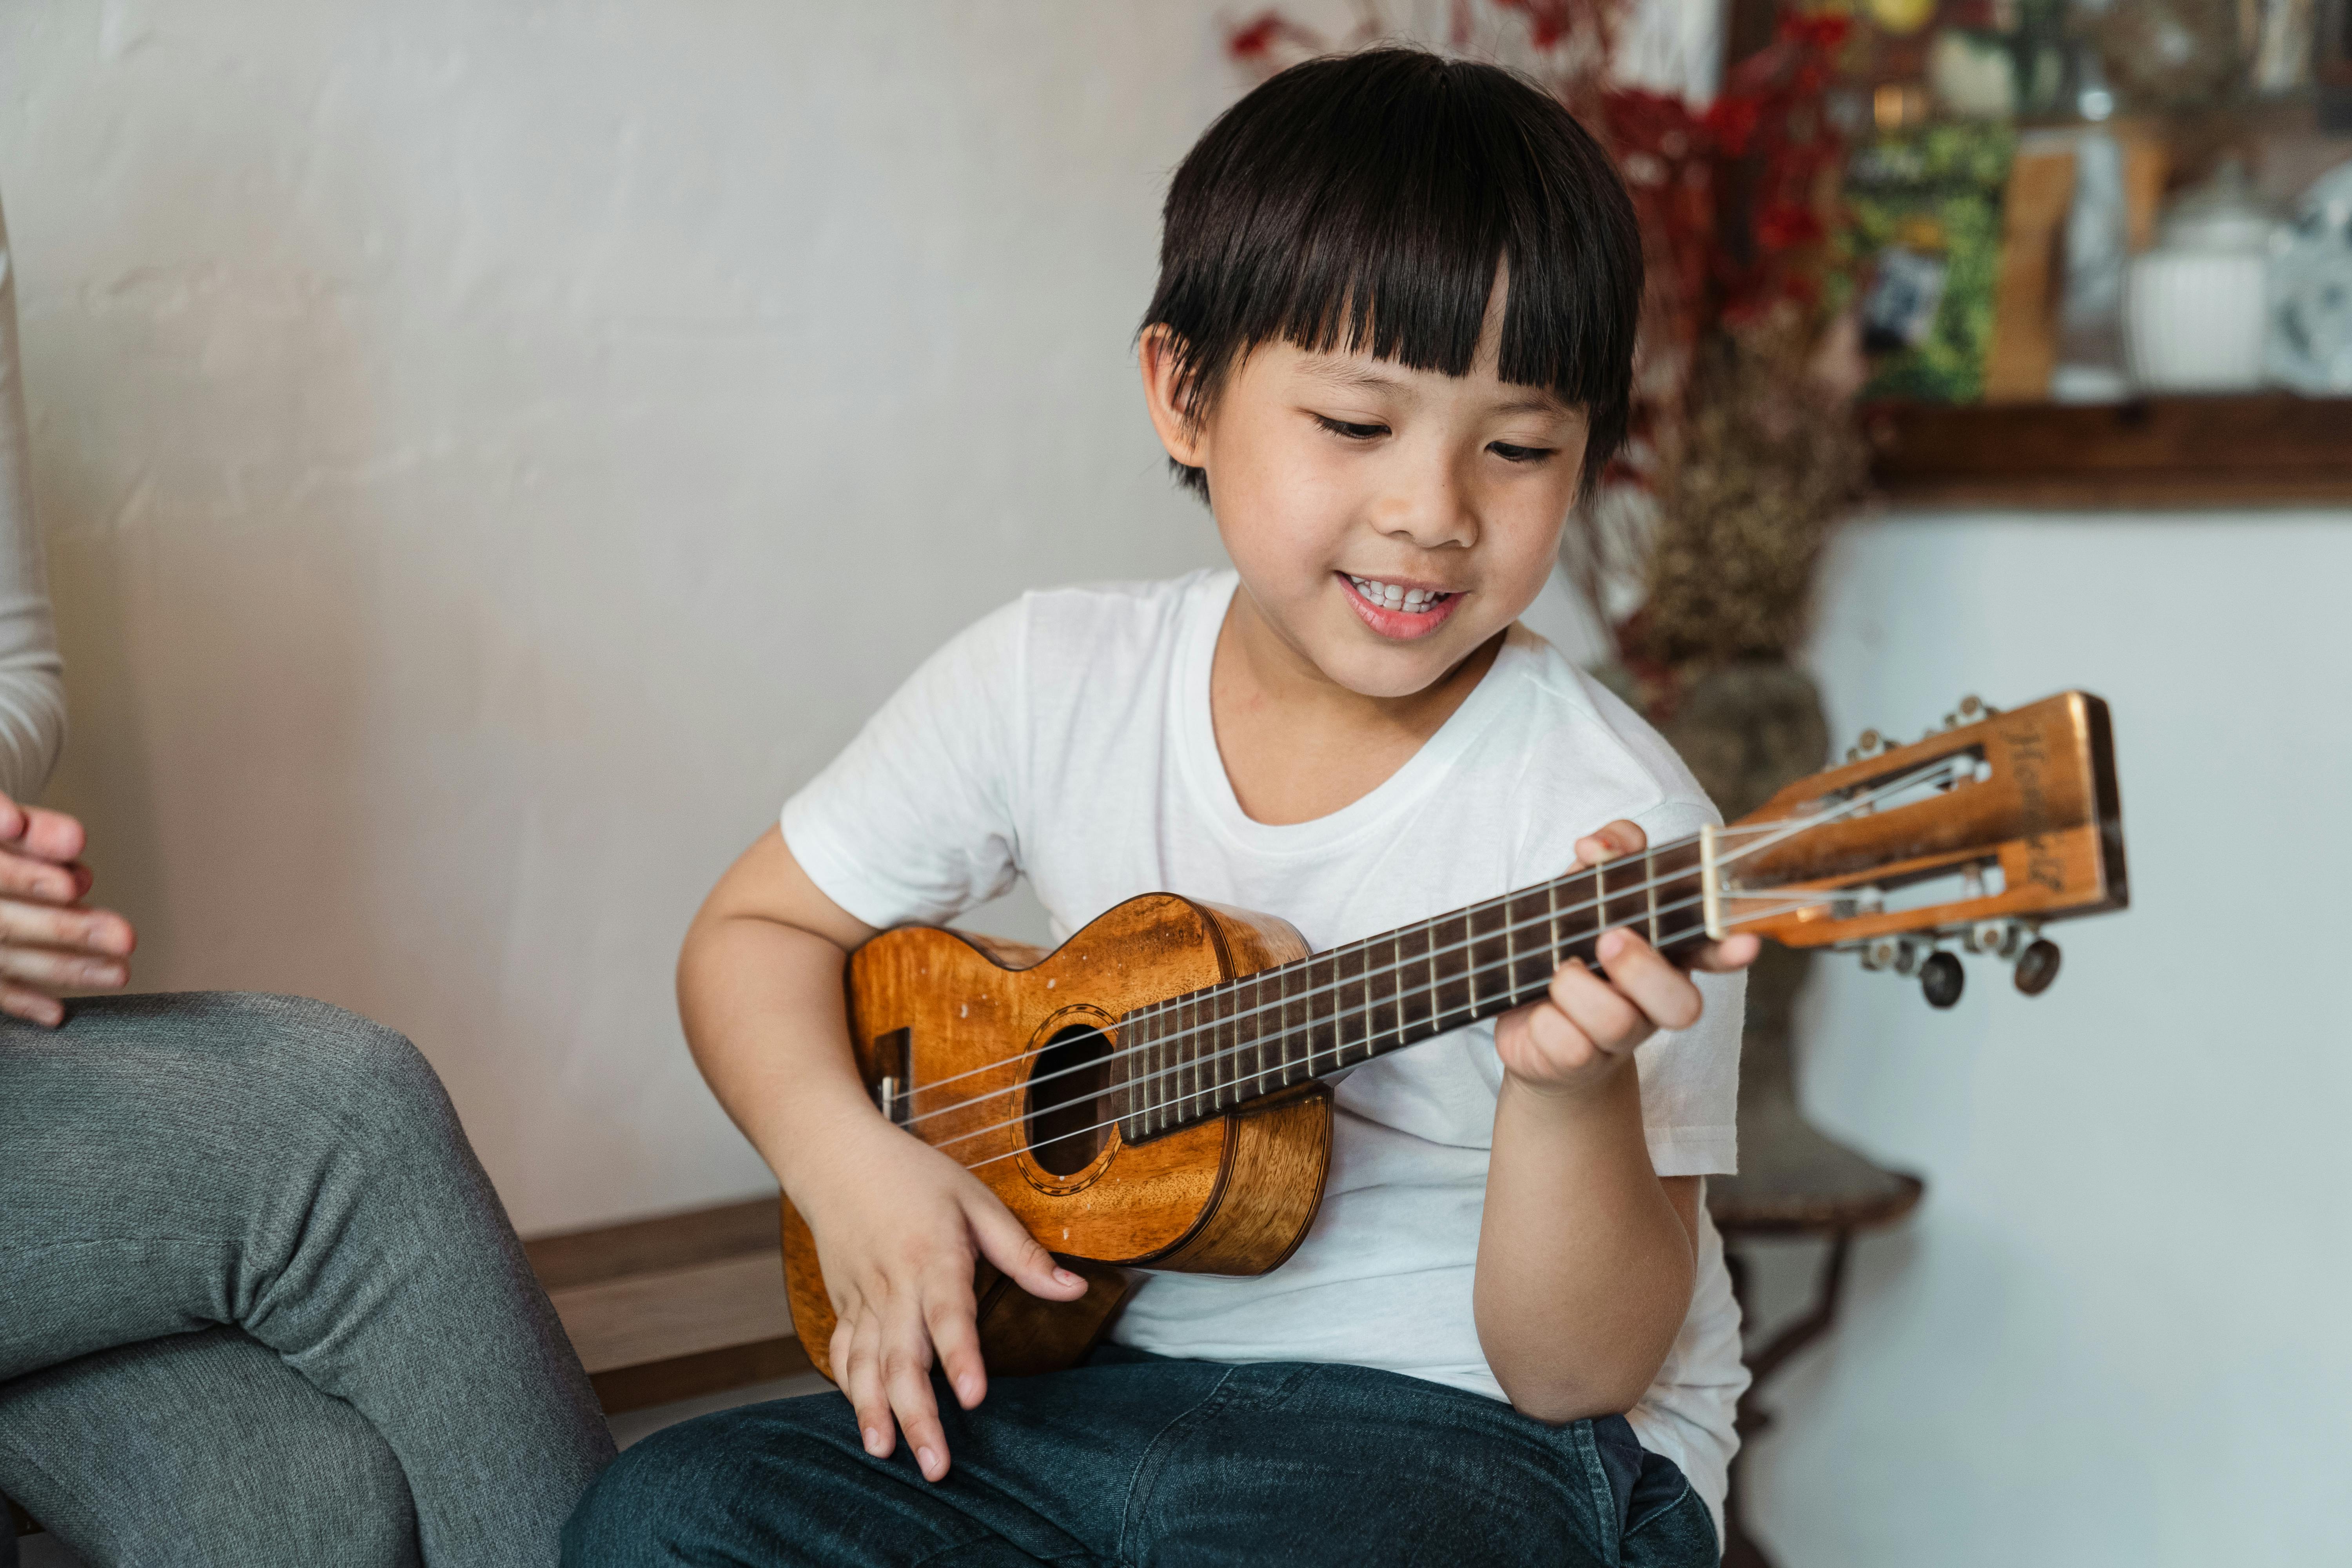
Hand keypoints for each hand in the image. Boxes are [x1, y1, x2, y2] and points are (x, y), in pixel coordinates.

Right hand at [0, 791, 134, 1025]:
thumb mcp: (7, 823)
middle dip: (63, 928)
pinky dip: (21, 1000)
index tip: (72, 884)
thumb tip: (73, 841)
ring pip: (6, 955)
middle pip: (4, 922)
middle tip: (123, 937)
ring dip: (62, 967)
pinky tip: (56, 1013)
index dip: (26, 877)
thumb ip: (37, 831)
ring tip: (119, 972)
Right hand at [794, 1115, 1088, 1481]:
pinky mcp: (842, 1304)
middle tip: (936, 1465)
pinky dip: (850, 1390)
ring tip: (887, 1454)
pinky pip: (842, 1354)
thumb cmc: (914, 1175)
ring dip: (874, 1412)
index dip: (961, 1357)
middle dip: (916, 1414)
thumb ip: (1022, 1252)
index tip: (974, 1397)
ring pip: (864, 1365)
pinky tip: (866, 1423)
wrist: (837, 1156)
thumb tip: (1075, 1290)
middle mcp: (893, 1283)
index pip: (948, 1313)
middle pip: (901, 1357)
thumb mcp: (976, 1201)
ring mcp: (862, 1297)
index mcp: (932, 1255)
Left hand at [1492, 820, 1756, 1097]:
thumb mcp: (1581, 893)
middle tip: (1607, 940)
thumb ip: (1602, 858)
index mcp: (1666, 954)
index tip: (1744, 944)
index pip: (1711, 951)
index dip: (1728, 950)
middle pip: (1682, 1004)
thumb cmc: (1567, 948)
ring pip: (1619, 1022)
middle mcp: (1653, 1001)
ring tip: (1558, 972)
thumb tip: (1598, 845)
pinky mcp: (1579, 1064)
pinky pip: (1570, 1047)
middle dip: (1643, 969)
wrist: (1529, 1025)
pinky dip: (1544, 1022)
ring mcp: (1619, 1039)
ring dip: (1577, 988)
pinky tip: (1537, 1011)